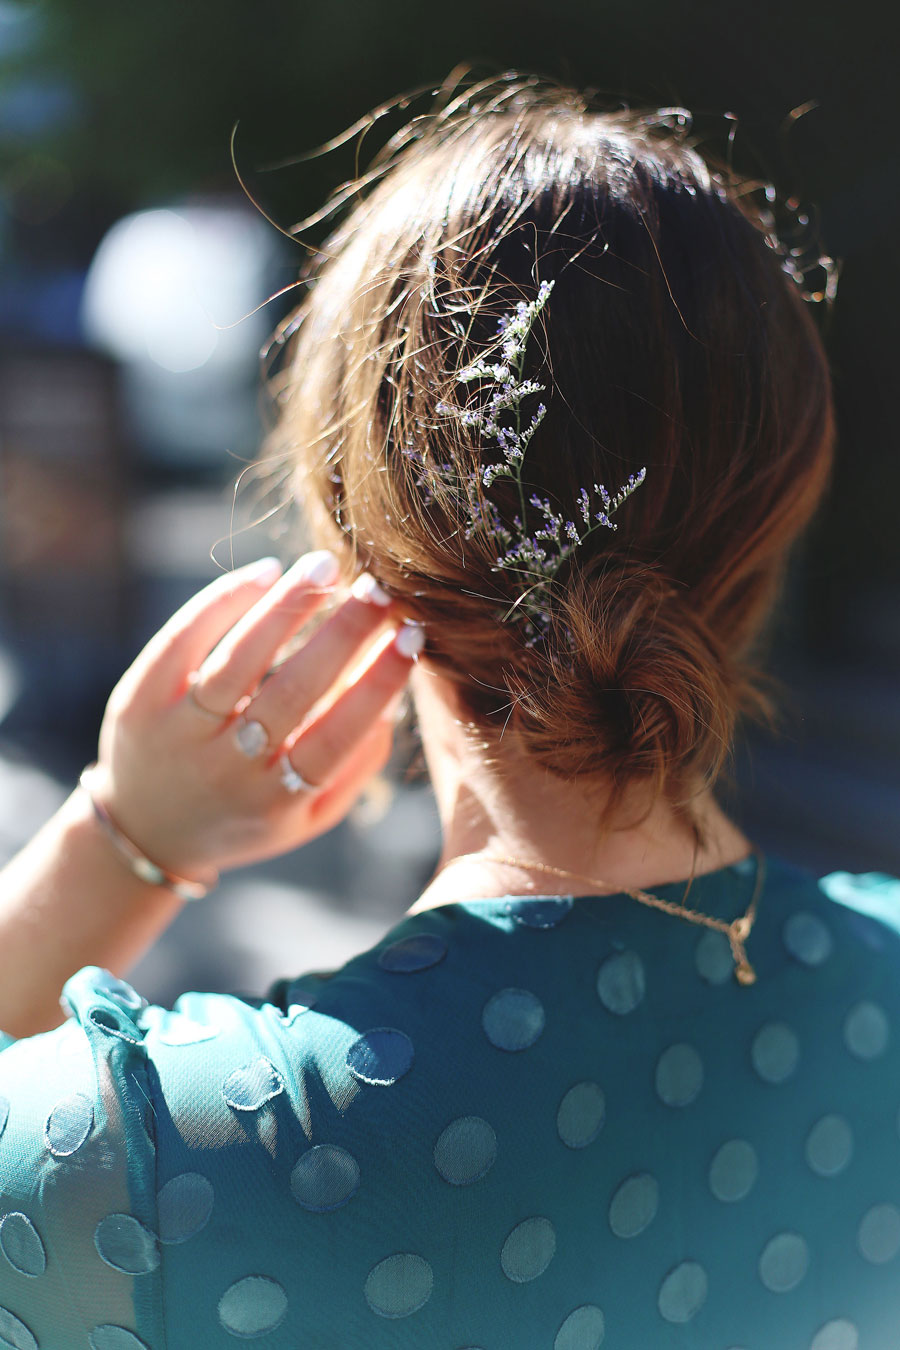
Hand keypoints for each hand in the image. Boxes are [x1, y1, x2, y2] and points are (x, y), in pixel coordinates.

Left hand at [90, 552, 422, 884]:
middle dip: (342, 636)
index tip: (411, 636)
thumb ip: (358, 765)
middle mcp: (227, 769)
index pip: (336, 737)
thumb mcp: (308, 816)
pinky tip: (266, 574)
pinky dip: (225, 601)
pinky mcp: (138, 700)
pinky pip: (182, 641)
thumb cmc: (246, 813)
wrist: (145, 832)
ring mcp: (179, 734)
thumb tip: (394, 697)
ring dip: (287, 607)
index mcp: (277, 800)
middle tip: (379, 591)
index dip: (377, 684)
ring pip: (238, 662)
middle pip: (291, 693)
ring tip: (325, 566)